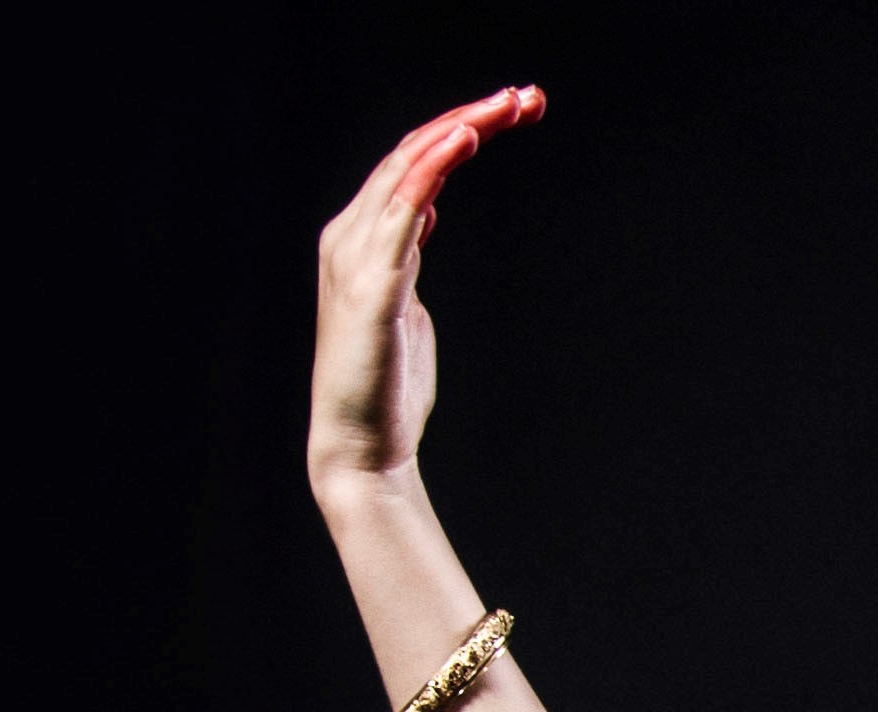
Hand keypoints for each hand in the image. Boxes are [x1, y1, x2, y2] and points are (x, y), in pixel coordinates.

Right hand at [308, 86, 543, 497]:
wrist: (362, 447)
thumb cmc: (387, 385)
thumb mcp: (405, 302)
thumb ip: (409, 254)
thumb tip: (426, 211)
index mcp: (361, 238)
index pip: (411, 163)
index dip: (459, 129)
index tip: (513, 109)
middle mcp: (351, 235)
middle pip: (412, 153)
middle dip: (470, 118)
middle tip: (526, 97)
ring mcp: (357, 258)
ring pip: (408, 169)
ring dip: (461, 130)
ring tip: (507, 105)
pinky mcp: (374, 288)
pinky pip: (403, 212)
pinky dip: (432, 170)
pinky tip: (463, 141)